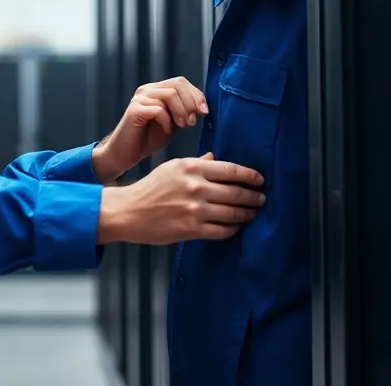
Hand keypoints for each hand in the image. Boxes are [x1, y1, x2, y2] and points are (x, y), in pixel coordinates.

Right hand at [91, 77, 207, 183]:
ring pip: (170, 94)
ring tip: (182, 126)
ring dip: (181, 111)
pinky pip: (158, 109)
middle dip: (191, 103)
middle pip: (178, 84)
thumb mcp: (172, 122)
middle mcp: (147, 90)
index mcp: (156, 90)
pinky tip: (166, 131)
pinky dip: (167, 121)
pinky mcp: (134, 110)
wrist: (126, 154)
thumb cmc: (148, 139)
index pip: (181, 82)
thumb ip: (184, 111)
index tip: (204, 112)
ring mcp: (139, 99)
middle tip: (192, 122)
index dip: (197, 95)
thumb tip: (204, 107)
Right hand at [96, 153, 264, 244]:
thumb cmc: (150, 187)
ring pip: (233, 213)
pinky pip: (222, 230)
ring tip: (252, 213)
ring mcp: (195, 209)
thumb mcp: (172, 167)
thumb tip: (216, 158)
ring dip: (247, 214)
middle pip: (236, 192)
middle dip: (253, 196)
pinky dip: (233, 229)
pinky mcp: (192, 229)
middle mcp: (196, 187)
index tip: (260, 179)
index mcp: (191, 168)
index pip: (231, 170)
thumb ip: (197, 163)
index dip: (250, 175)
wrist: (129, 211)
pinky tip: (235, 227)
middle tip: (261, 198)